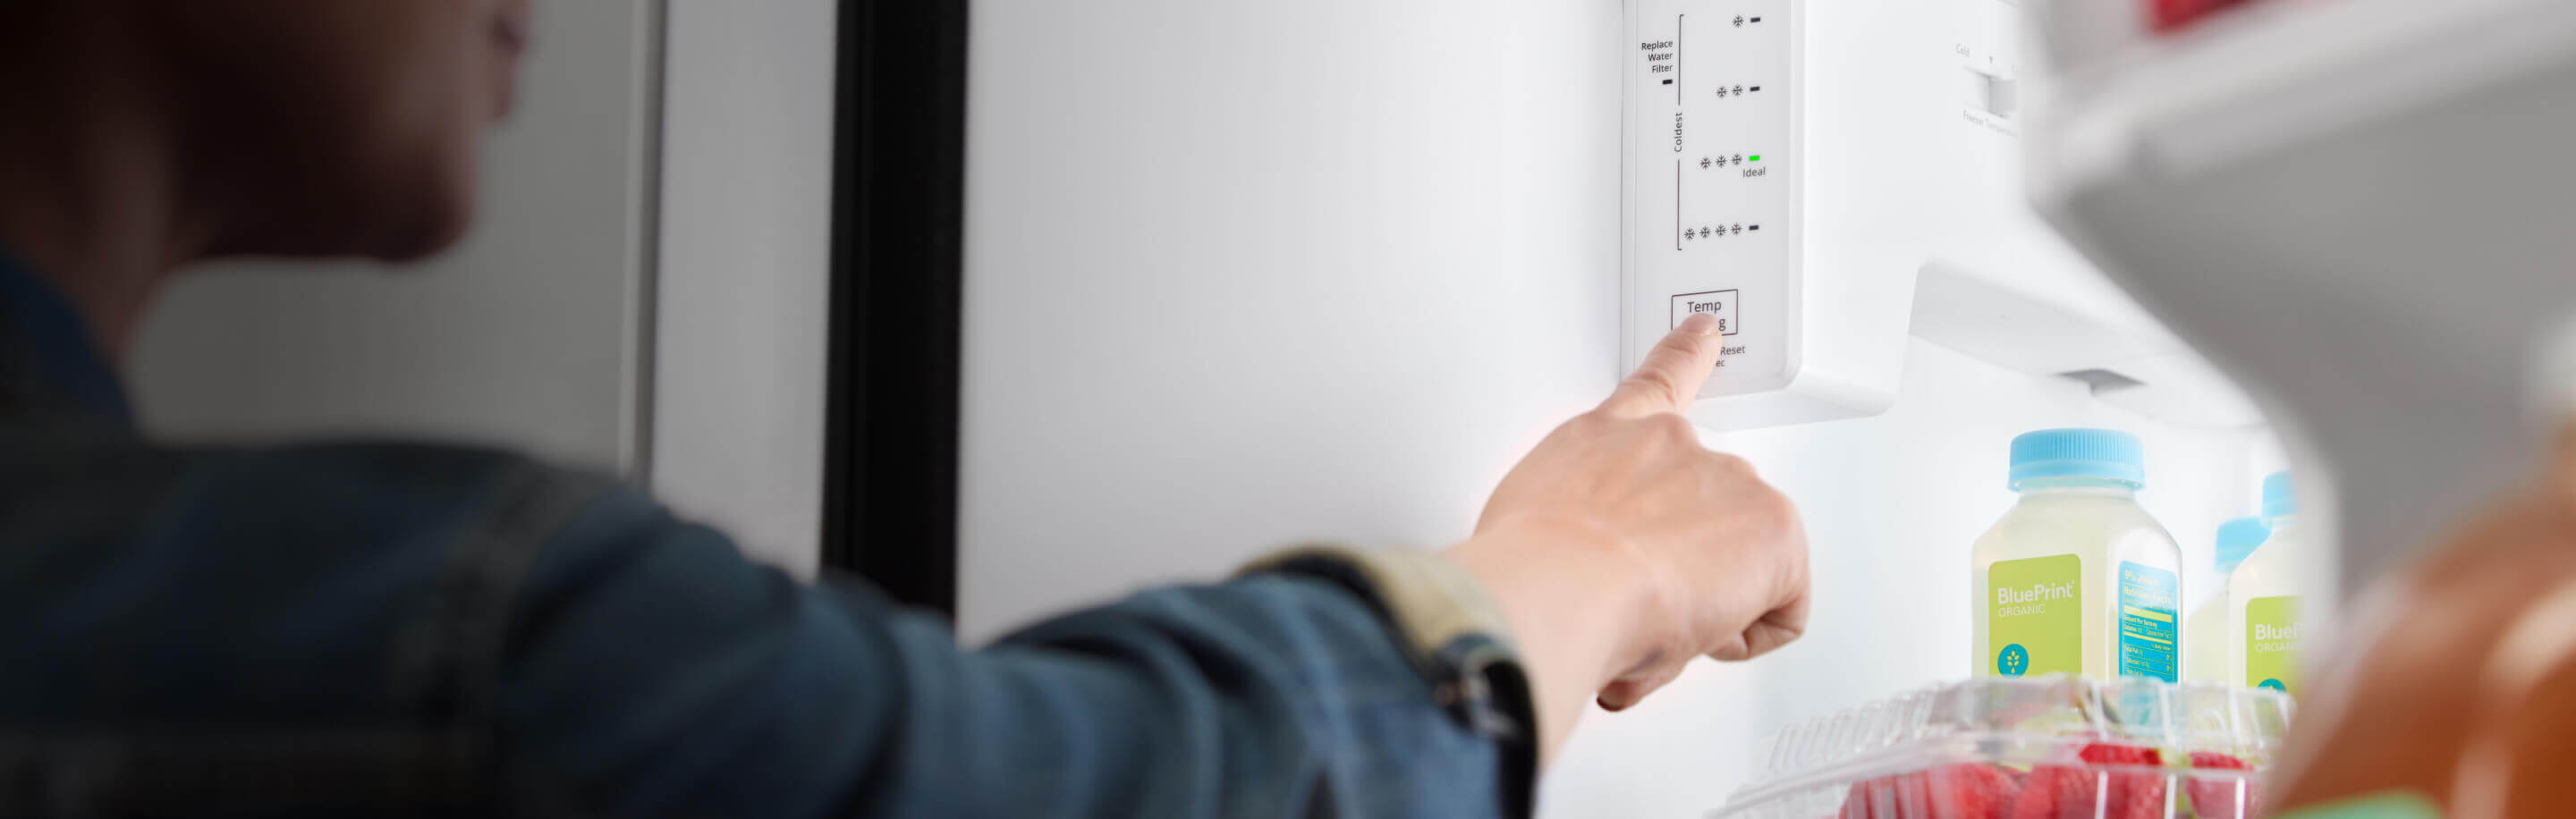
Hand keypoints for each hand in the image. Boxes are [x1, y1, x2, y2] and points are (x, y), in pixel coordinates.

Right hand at [1443, 313, 1809, 759]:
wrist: (1556, 585)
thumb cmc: (1528, 567)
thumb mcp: (1523, 522)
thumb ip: (1568, 527)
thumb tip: (1576, 572)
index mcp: (1605, 440)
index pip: (1655, 386)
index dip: (1685, 355)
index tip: (1705, 331)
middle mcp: (1671, 445)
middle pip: (1702, 517)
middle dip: (1678, 572)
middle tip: (1630, 609)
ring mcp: (1728, 480)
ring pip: (1737, 568)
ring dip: (1703, 605)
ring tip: (1647, 622)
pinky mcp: (1772, 525)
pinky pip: (1781, 608)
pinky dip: (1746, 636)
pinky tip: (1698, 633)